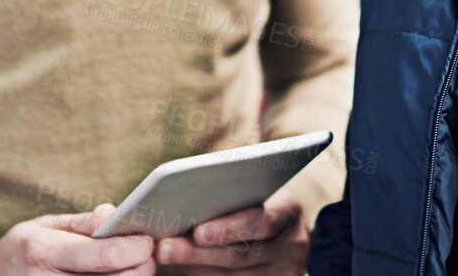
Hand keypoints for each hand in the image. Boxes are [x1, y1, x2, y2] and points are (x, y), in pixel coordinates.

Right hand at [0, 204, 155, 275]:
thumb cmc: (21, 250)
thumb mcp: (43, 226)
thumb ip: (82, 223)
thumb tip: (115, 214)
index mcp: (44, 252)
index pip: (106, 256)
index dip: (136, 247)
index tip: (146, 239)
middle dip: (142, 266)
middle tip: (143, 254)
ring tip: (127, 266)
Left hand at [153, 189, 305, 275]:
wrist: (286, 233)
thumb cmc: (259, 201)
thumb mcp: (255, 191)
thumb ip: (229, 194)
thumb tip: (181, 204)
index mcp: (289, 212)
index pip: (262, 222)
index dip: (229, 228)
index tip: (197, 232)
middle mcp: (292, 245)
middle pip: (241, 255)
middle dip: (198, 252)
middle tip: (165, 247)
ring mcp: (285, 271)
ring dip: (195, 267)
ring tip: (165, 255)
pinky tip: (183, 267)